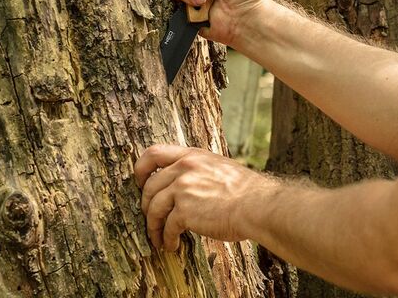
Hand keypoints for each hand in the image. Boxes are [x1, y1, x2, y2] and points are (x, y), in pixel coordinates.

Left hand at [134, 145, 275, 250]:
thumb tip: (185, 184)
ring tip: (159, 238)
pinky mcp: (184, 211)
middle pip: (150, 186)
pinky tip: (172, 245)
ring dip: (154, 226)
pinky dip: (166, 239)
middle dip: (147, 206)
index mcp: (192, 156)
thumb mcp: (219, 167)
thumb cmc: (246, 191)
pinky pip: (167, 227)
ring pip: (154, 209)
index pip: (153, 153)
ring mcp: (182, 189)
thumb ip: (198, 170)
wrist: (256, 205)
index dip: (141, 169)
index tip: (141, 183)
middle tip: (151, 218)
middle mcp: (184, 169)